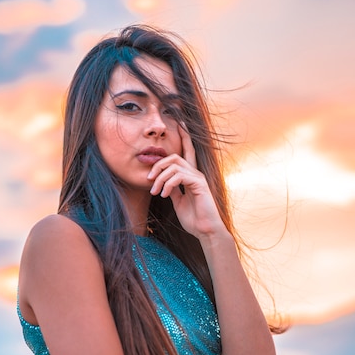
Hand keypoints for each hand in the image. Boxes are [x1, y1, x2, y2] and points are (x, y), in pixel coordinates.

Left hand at [147, 125, 226, 239]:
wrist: (205, 231)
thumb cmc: (193, 219)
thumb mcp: (178, 202)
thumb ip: (172, 190)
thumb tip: (163, 183)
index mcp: (191, 177)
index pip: (187, 152)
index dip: (185, 137)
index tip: (180, 123)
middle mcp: (196, 174)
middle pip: (174, 157)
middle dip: (158, 164)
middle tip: (149, 178)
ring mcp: (199, 178)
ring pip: (174, 166)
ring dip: (160, 178)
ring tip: (155, 192)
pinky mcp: (200, 184)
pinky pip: (179, 176)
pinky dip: (168, 184)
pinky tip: (165, 195)